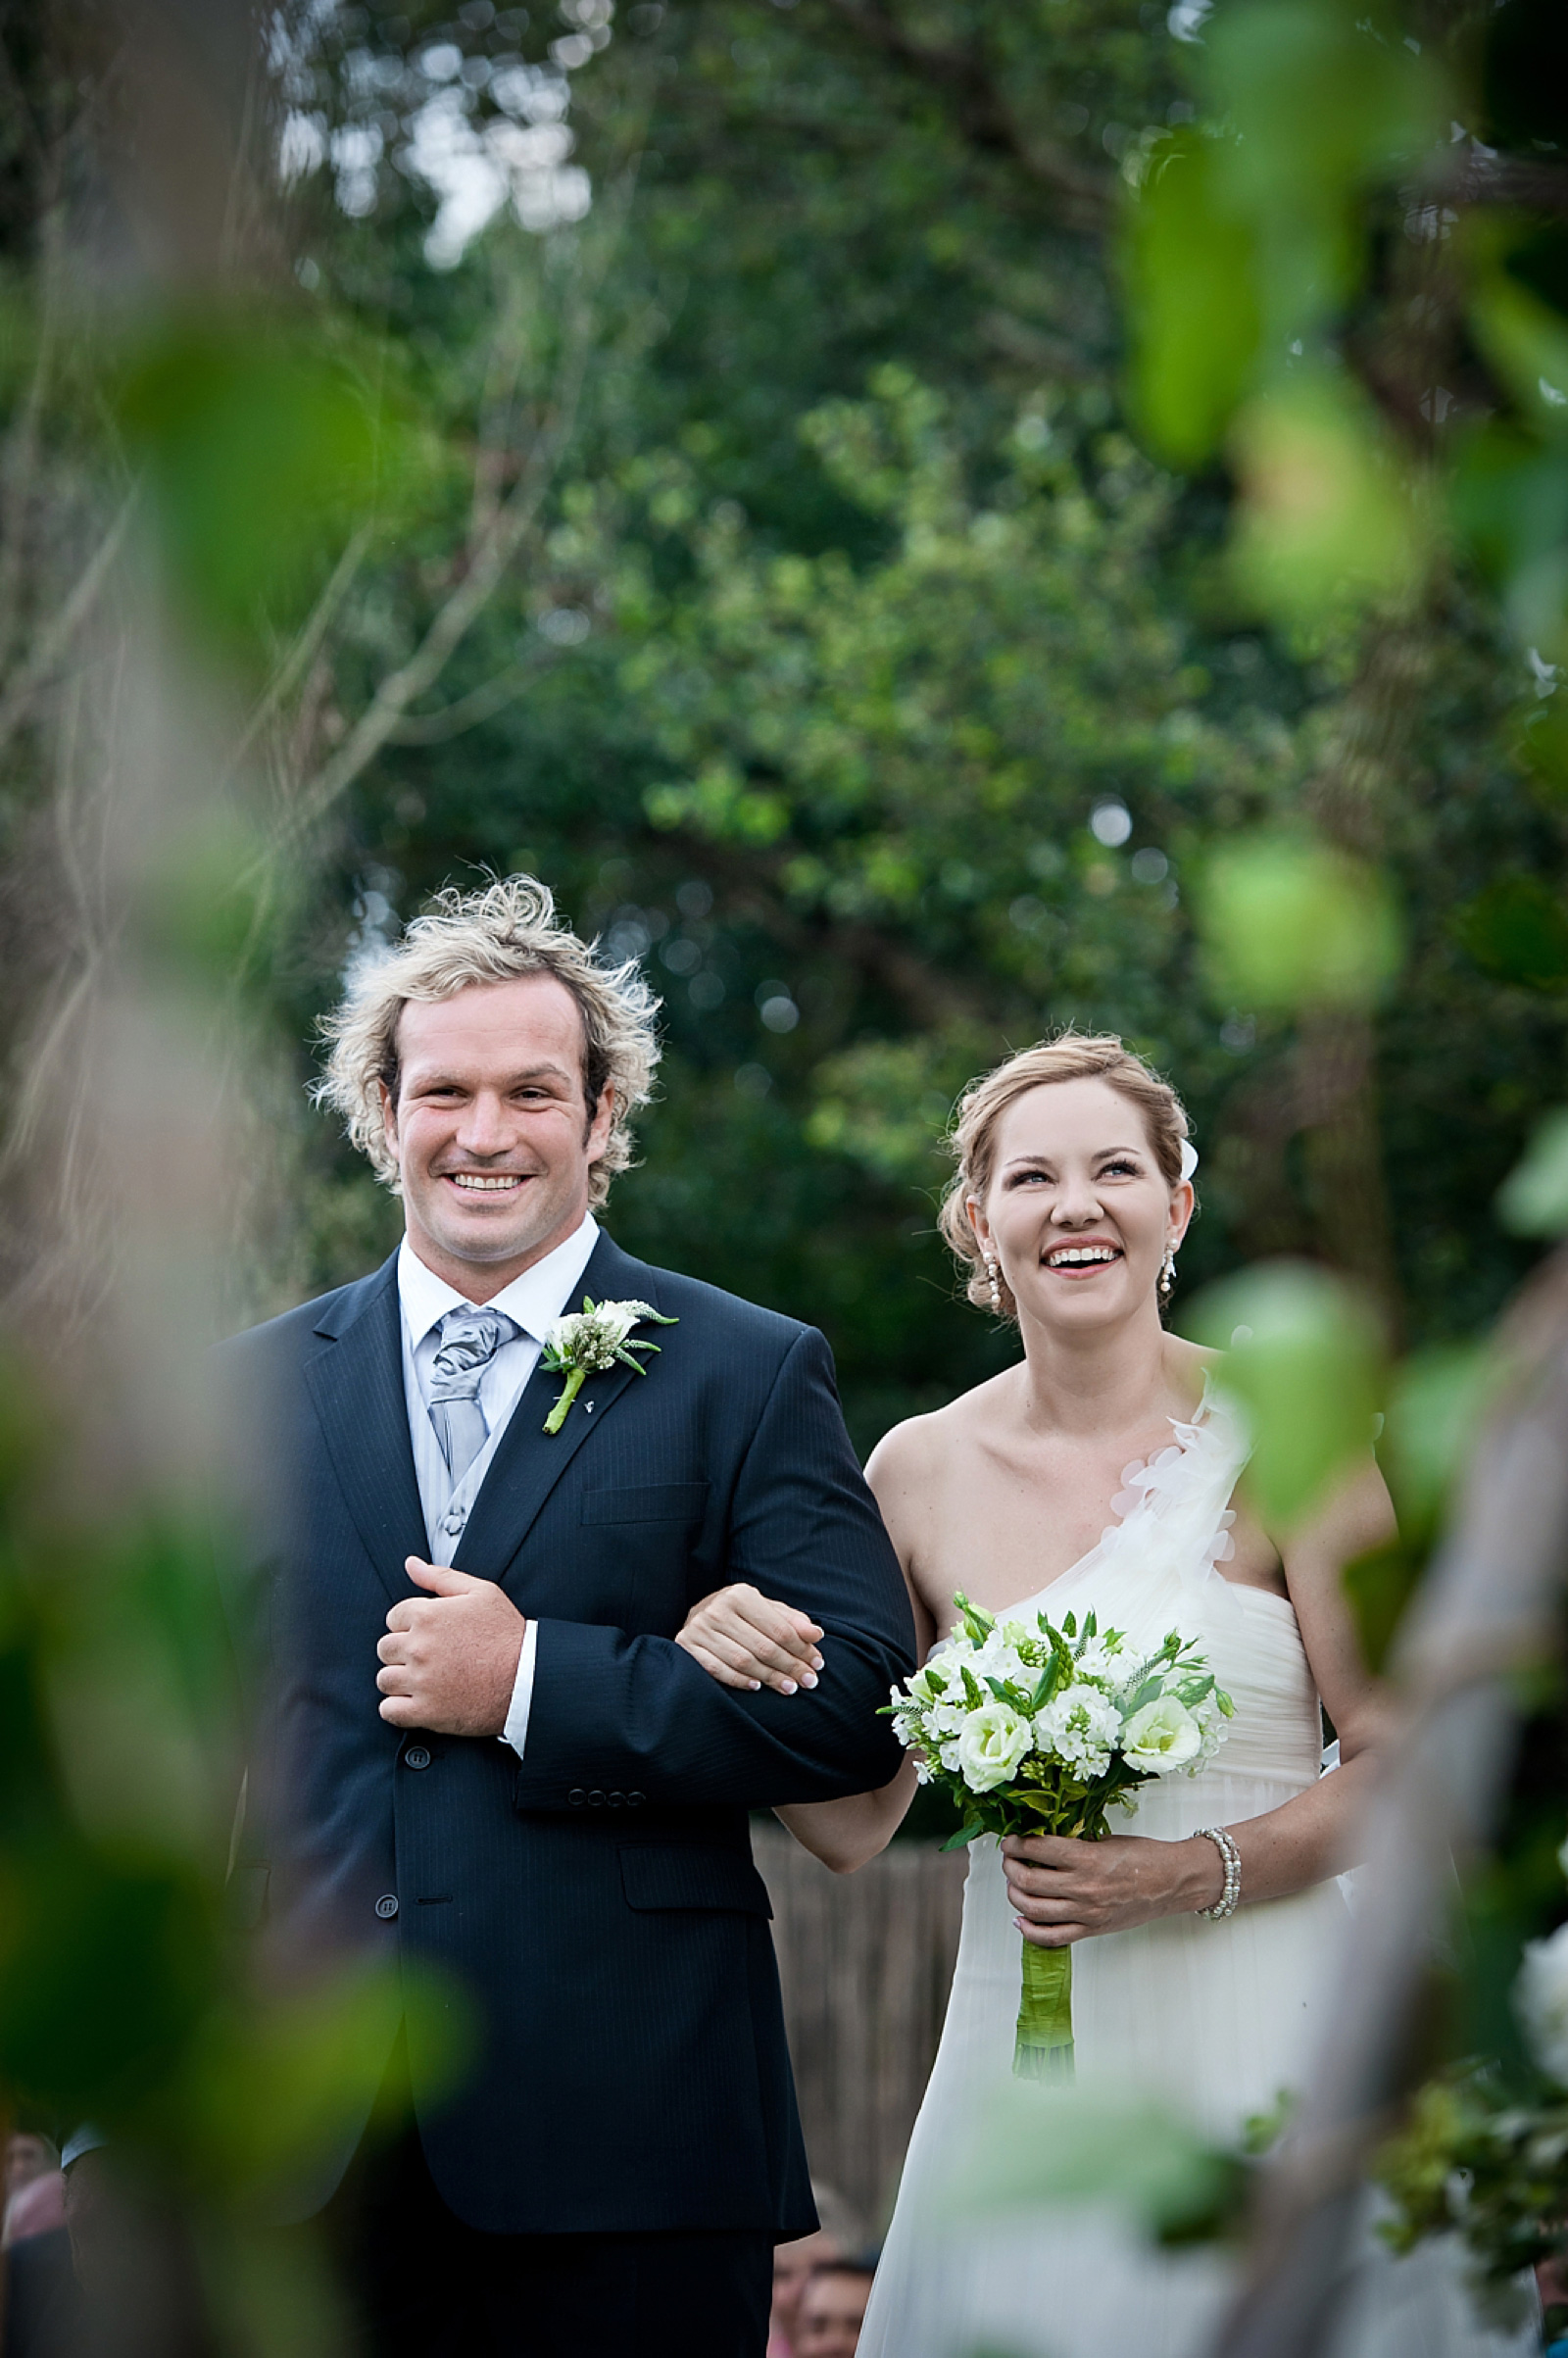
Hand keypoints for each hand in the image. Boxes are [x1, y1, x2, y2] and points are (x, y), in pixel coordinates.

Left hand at [377, 1558, 525, 1736]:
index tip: (429, 1635)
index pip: (393, 1618)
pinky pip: (389, 1711)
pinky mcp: (426, 1711)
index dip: (410, 1625)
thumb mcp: (481, 1593)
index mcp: (427, 1615)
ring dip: (399, 1680)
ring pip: (384, 1679)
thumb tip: (411, 1564)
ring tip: (424, 1680)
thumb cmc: (506, 1634)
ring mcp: (421, 1681)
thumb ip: (440, 1577)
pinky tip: (417, 1702)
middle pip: (385, 1649)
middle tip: (428, 1658)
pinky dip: (397, 1709)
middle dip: (403, 1652)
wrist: (528, 1678)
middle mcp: (419, 1647)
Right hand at [674, 1582, 823, 1694]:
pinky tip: (757, 1686)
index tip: (817, 1663)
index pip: (779, 1629)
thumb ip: (792, 1621)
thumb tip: (817, 1634)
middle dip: (790, 1666)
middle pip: (763, 1647)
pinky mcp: (687, 1646)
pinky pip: (717, 1669)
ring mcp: (700, 1628)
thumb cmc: (740, 1614)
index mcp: (740, 1595)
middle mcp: (717, 1609)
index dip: (801, 1649)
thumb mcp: (766, 1609)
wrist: (699, 1615)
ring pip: (742, 1661)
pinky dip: (739, 1680)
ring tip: (789, 1688)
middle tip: (809, 1681)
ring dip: (769, 1677)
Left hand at [1000, 1829, 1222, 1946]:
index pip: (1038, 1849)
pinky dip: (1030, 1931)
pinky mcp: (1092, 1930)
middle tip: (1009, 1860)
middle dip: (1010, 1868)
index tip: (1010, 1841)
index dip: (1016, 1844)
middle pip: (1029, 1880)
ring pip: (1034, 1909)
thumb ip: (1075, 1843)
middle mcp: (1084, 1888)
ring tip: (1013, 1884)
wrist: (1172, 1882)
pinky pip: (1053, 1937)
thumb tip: (1043, 1842)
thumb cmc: (1144, 1857)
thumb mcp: (1107, 1839)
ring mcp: (1087, 1913)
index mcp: (1087, 1858)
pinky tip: (1021, 1920)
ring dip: (1015, 1895)